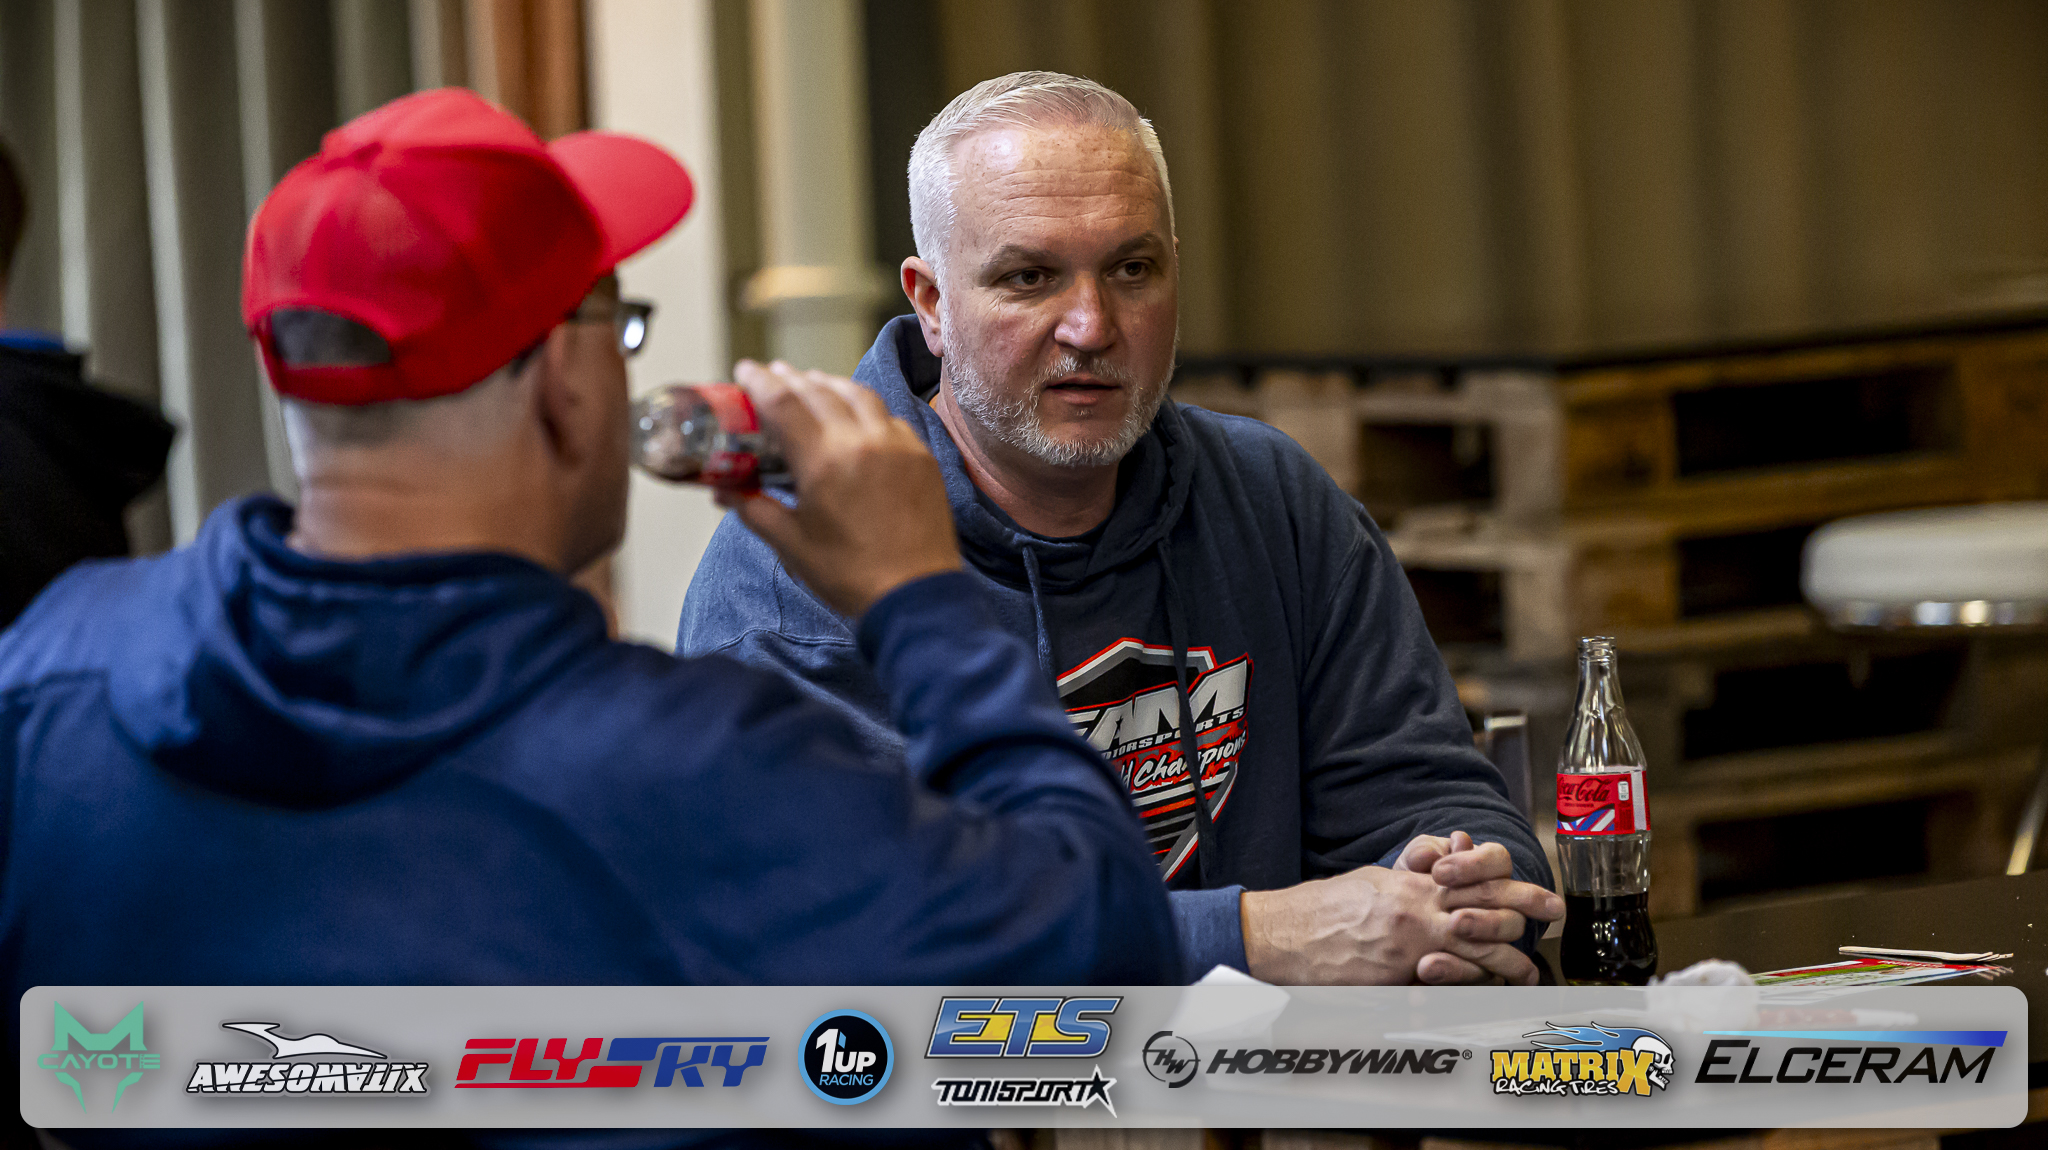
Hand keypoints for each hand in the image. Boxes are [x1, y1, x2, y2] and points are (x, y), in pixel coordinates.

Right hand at [722, 360, 961, 615]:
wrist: (916, 595)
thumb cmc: (851, 575)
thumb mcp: (791, 545)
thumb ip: (755, 509)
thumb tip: (726, 491)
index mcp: (825, 462)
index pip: (784, 403)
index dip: (760, 382)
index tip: (746, 370)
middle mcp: (863, 442)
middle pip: (820, 390)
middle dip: (791, 378)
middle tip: (773, 375)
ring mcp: (898, 446)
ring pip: (859, 395)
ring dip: (830, 384)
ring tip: (812, 383)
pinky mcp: (922, 457)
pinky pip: (889, 417)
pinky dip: (866, 408)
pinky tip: (856, 416)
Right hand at [1240, 854, 1561, 985]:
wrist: (1285, 934)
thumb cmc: (1325, 908)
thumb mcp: (1374, 878)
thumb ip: (1414, 873)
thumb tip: (1449, 856)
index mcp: (1413, 883)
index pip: (1477, 875)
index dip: (1518, 884)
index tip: (1544, 895)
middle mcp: (1418, 908)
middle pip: (1490, 907)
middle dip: (1528, 913)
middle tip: (1555, 918)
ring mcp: (1411, 942)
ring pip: (1480, 947)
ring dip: (1511, 958)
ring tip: (1529, 969)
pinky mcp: (1398, 973)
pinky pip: (1450, 977)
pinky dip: (1475, 982)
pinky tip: (1492, 988)